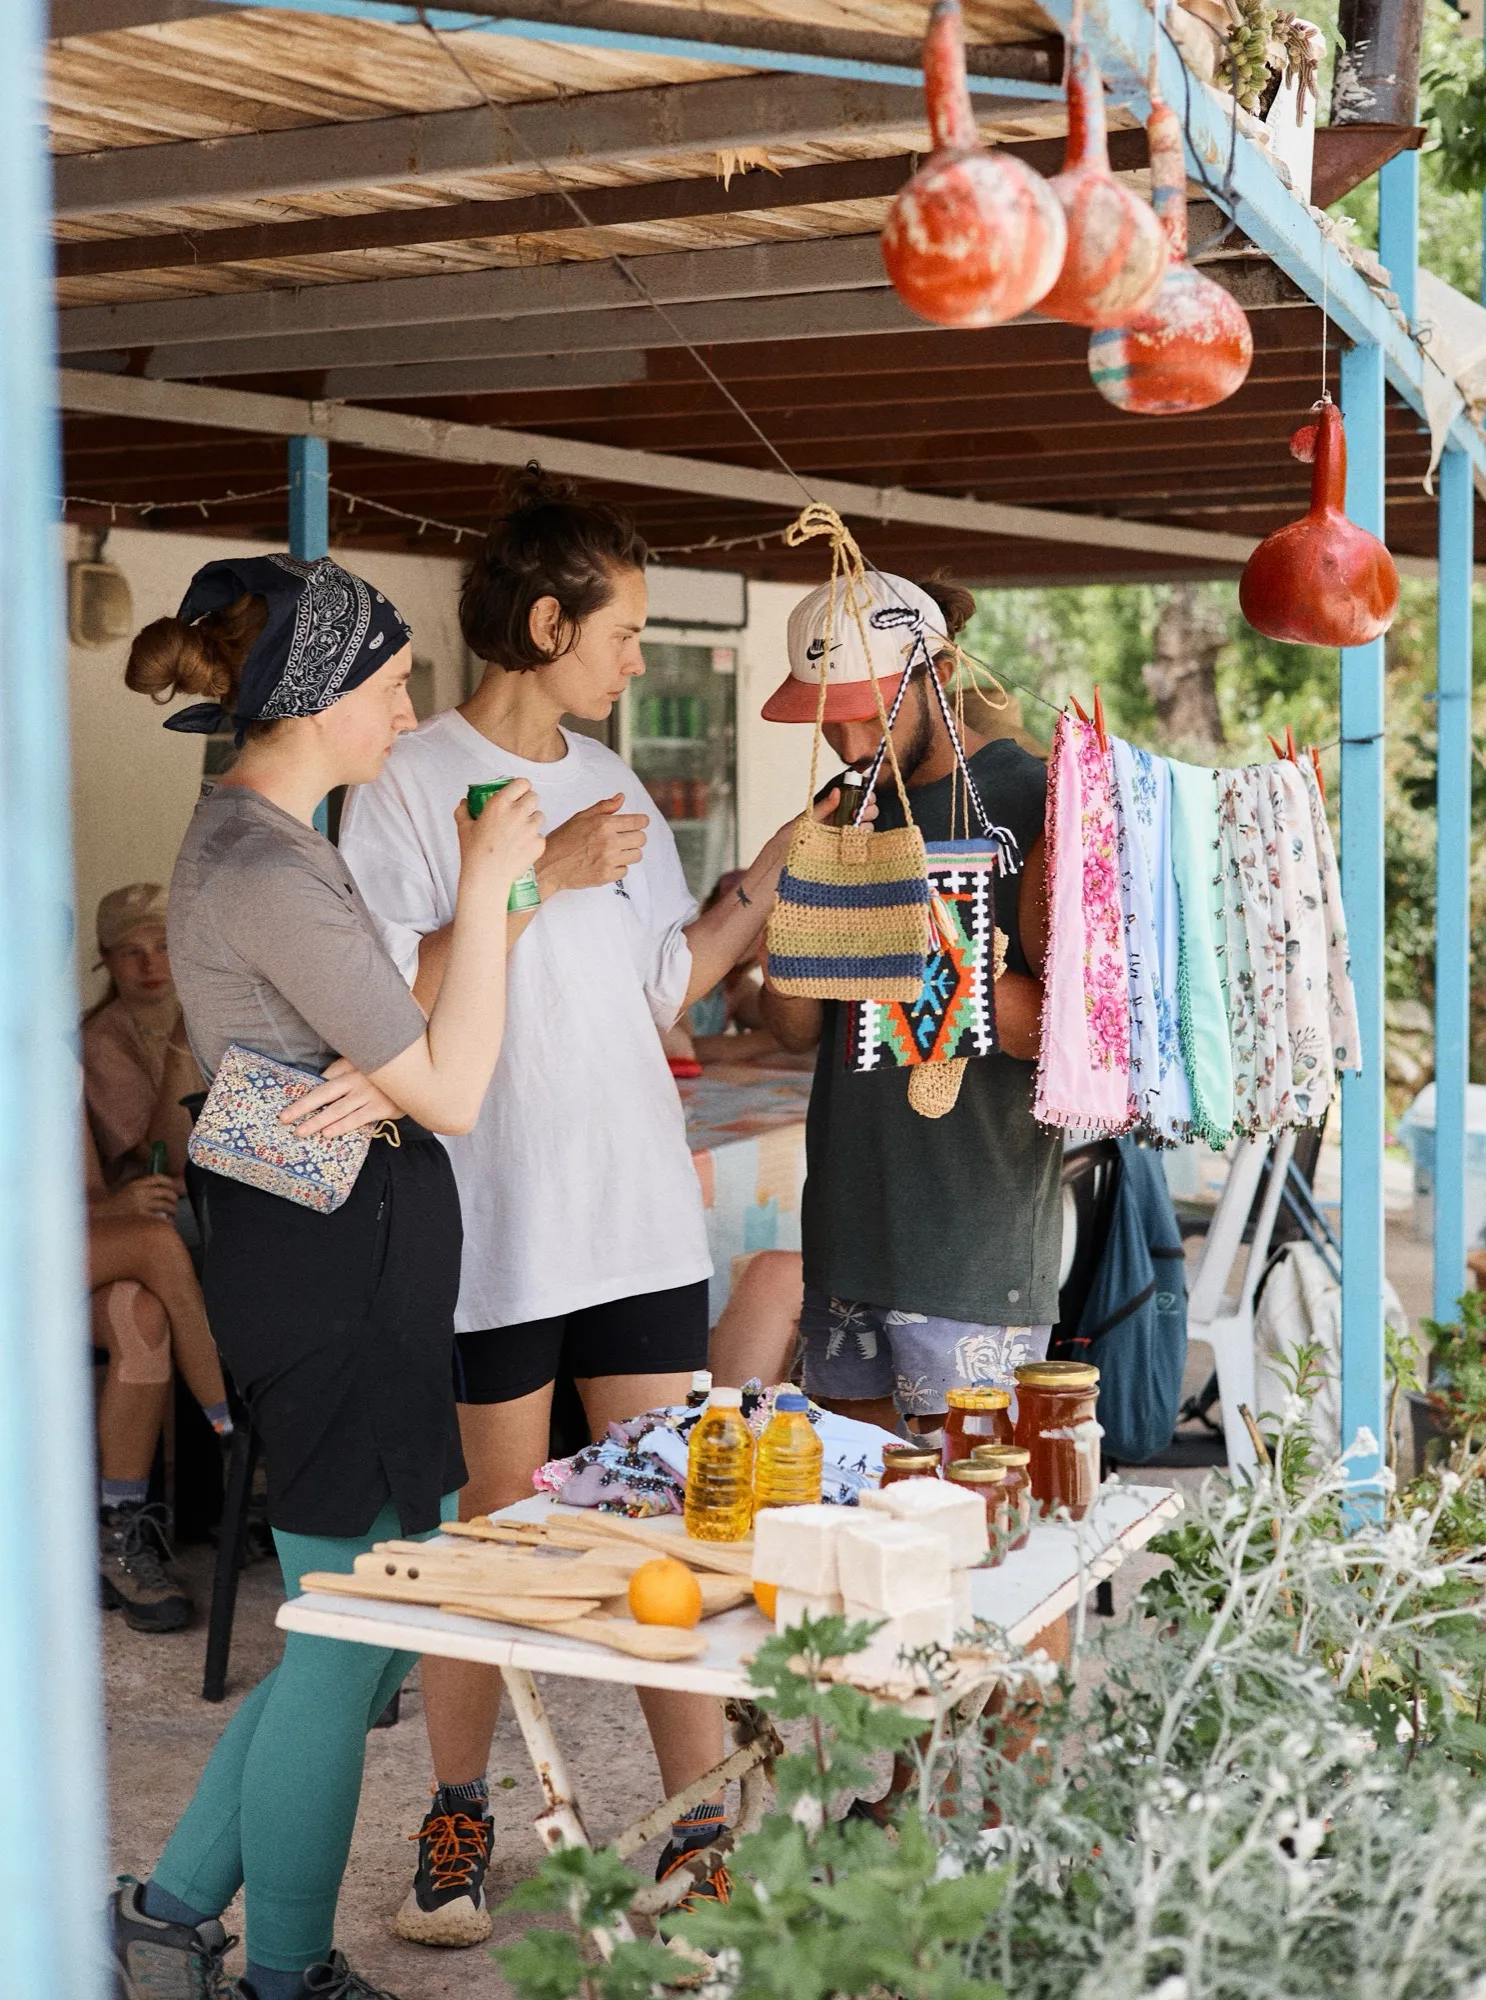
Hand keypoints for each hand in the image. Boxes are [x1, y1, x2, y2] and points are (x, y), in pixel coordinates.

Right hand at [92, 1175, 177, 1223]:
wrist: (102, 1214)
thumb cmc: (115, 1204)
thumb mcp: (128, 1190)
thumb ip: (142, 1188)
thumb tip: (160, 1190)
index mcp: (137, 1184)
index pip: (159, 1178)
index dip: (170, 1182)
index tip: (174, 1187)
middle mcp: (141, 1192)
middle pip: (166, 1192)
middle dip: (174, 1198)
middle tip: (175, 1203)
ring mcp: (141, 1204)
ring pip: (166, 1205)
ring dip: (173, 1210)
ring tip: (173, 1213)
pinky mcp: (141, 1217)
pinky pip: (161, 1218)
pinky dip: (168, 1222)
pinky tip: (169, 1224)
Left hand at [280, 1058, 405, 1140]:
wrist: (419, 1077)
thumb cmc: (388, 1072)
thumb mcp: (367, 1063)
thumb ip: (345, 1069)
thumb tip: (322, 1078)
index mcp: (351, 1068)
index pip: (324, 1080)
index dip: (307, 1091)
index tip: (290, 1103)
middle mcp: (357, 1081)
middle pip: (323, 1094)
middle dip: (302, 1107)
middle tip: (284, 1118)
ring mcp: (368, 1096)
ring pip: (337, 1110)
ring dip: (317, 1121)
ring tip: (301, 1131)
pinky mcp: (381, 1109)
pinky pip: (356, 1119)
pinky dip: (341, 1127)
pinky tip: (327, 1133)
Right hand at [455, 779, 545, 899]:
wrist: (487, 877)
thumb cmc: (474, 853)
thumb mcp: (464, 828)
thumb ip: (463, 811)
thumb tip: (464, 803)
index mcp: (500, 803)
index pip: (522, 783)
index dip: (522, 787)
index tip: (519, 793)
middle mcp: (518, 812)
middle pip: (534, 797)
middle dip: (528, 803)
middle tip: (520, 813)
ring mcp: (530, 828)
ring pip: (540, 816)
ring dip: (532, 821)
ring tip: (520, 833)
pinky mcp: (539, 843)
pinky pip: (541, 836)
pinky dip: (533, 841)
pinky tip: (521, 848)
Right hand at [537, 792, 648, 895]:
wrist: (549, 865)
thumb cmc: (563, 840)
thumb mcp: (581, 817)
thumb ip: (604, 807)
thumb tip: (621, 797)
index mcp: (603, 824)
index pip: (638, 822)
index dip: (641, 822)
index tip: (640, 823)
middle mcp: (609, 841)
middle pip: (641, 839)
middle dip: (635, 837)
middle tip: (624, 838)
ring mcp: (608, 860)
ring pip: (637, 855)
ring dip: (628, 853)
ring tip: (614, 851)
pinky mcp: (606, 876)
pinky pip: (625, 871)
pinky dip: (618, 867)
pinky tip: (605, 863)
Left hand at [759, 784, 878, 870]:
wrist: (767, 891)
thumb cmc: (776, 858)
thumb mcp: (797, 828)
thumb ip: (820, 810)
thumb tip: (838, 791)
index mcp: (819, 821)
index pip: (845, 803)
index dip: (858, 797)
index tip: (866, 797)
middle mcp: (830, 834)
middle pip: (856, 817)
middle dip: (866, 811)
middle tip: (865, 812)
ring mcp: (836, 852)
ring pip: (859, 835)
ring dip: (866, 828)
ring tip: (860, 829)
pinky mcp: (840, 870)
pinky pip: (856, 856)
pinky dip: (863, 848)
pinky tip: (861, 845)